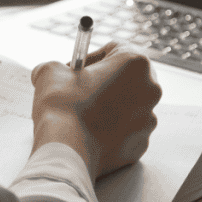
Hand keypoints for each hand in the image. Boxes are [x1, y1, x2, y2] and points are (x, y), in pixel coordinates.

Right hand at [30, 41, 161, 181]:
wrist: (66, 151)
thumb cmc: (63, 106)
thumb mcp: (51, 71)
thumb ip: (58, 66)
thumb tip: (54, 72)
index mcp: (136, 64)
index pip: (116, 49)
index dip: (92, 58)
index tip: (76, 70)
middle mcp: (151, 90)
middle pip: (127, 78)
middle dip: (105, 82)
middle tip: (80, 91)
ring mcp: (148, 120)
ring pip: (128, 107)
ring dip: (109, 108)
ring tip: (83, 115)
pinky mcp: (141, 145)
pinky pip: (126, 132)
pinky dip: (111, 131)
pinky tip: (90, 133)